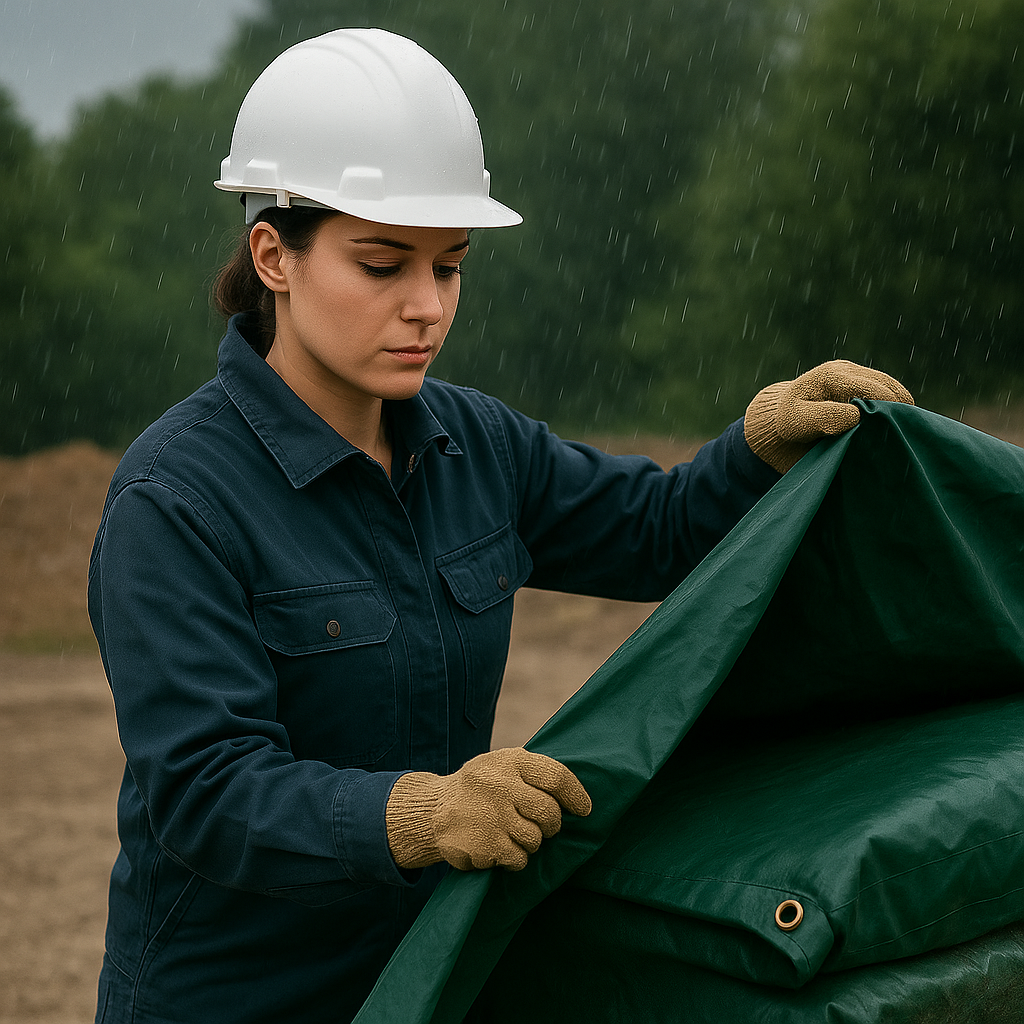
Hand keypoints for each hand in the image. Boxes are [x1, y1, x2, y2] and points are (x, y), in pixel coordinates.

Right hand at [386, 747, 591, 871]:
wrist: (432, 811)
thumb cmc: (480, 788)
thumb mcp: (501, 765)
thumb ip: (532, 774)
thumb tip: (578, 798)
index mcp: (510, 761)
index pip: (556, 777)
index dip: (576, 796)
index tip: (584, 810)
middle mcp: (500, 785)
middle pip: (550, 813)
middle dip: (551, 825)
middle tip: (540, 825)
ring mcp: (491, 816)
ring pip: (536, 840)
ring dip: (530, 842)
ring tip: (511, 833)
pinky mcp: (484, 845)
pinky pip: (518, 859)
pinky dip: (513, 857)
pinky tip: (496, 845)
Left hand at [744, 359, 913, 472]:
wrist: (782, 420)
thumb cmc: (788, 423)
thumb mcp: (796, 422)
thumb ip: (825, 417)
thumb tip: (859, 415)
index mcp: (831, 376)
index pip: (873, 391)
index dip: (885, 412)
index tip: (883, 436)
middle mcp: (848, 369)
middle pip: (891, 389)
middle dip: (896, 413)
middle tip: (891, 439)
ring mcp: (858, 375)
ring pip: (896, 392)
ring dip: (898, 413)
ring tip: (891, 435)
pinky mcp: (865, 385)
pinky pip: (892, 397)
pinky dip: (894, 413)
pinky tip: (888, 430)